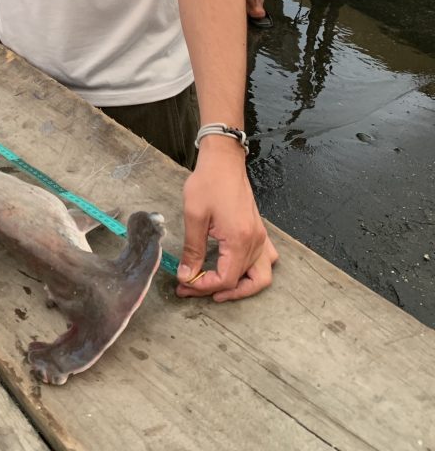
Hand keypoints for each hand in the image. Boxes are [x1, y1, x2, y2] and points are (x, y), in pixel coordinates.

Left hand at [175, 139, 277, 301]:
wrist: (224, 161)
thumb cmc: (208, 183)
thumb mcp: (194, 216)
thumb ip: (192, 250)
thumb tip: (187, 276)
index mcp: (239, 240)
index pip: (226, 279)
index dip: (204, 287)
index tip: (185, 284)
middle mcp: (255, 242)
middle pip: (242, 281)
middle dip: (216, 290)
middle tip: (193, 288)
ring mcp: (260, 237)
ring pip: (261, 277)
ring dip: (241, 288)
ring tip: (217, 288)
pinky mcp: (259, 231)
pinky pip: (265, 261)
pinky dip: (252, 273)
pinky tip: (234, 269)